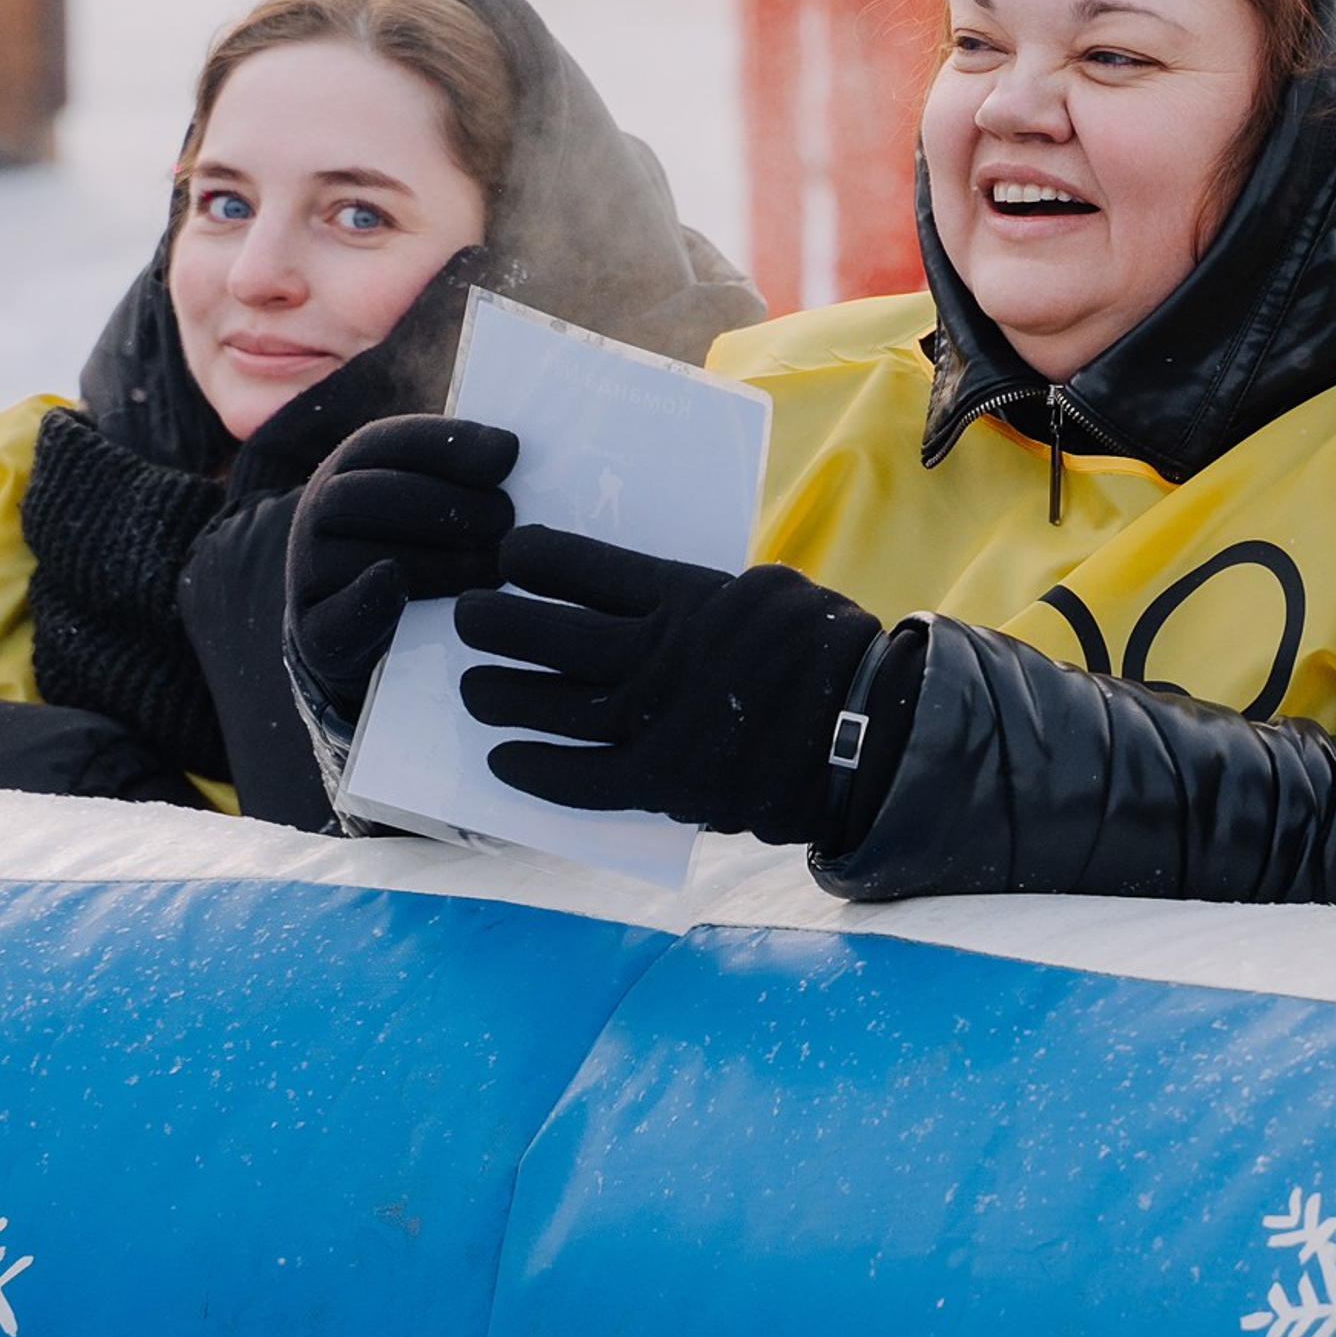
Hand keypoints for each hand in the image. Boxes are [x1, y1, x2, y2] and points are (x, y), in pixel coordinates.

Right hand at [286, 416, 518, 714]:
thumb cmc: (428, 547)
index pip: (396, 441)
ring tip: (493, 566)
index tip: (508, 456)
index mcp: (359, 464)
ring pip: (361, 553)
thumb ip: (473, 476)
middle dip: (445, 504)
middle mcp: (323, 509)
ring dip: (434, 558)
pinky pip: (334, 617)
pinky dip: (366, 601)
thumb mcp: (443, 499)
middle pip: (370, 494)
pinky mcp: (315, 632)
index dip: (452, 445)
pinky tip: (400, 587)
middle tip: (505, 520)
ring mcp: (310, 570)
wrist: (373, 630)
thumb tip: (525, 459)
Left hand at [454, 527, 881, 844]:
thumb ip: (704, 590)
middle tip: (467, 614)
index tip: (506, 554)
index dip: (534, 558)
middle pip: (547, 634)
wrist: (868, 732)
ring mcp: (654, 721)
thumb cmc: (828, 651)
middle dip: (494, 622)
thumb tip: (650, 588)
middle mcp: (658, 655)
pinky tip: (503, 760)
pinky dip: (535, 770)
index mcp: (688, 598)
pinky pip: (578, 778)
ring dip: (501, 694)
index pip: (584, 566)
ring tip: (473, 687)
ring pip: (548, 705)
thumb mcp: (770, 590)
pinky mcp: (660, 781)